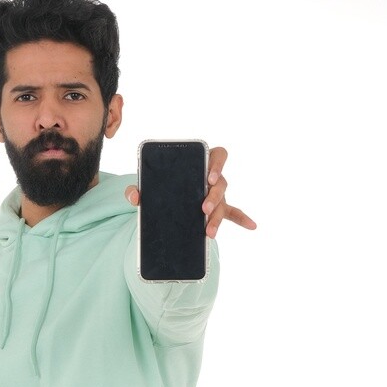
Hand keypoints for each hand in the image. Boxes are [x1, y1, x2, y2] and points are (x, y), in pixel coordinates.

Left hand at [125, 145, 256, 238]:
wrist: (168, 198)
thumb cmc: (163, 185)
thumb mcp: (149, 187)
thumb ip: (138, 188)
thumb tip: (134, 197)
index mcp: (200, 164)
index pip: (218, 155)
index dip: (217, 163)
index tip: (208, 176)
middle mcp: (212, 178)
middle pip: (221, 183)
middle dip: (213, 197)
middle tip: (202, 209)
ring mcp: (217, 195)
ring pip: (223, 203)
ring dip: (217, 217)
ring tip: (208, 232)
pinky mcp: (219, 209)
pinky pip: (234, 213)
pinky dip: (243, 219)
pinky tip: (252, 226)